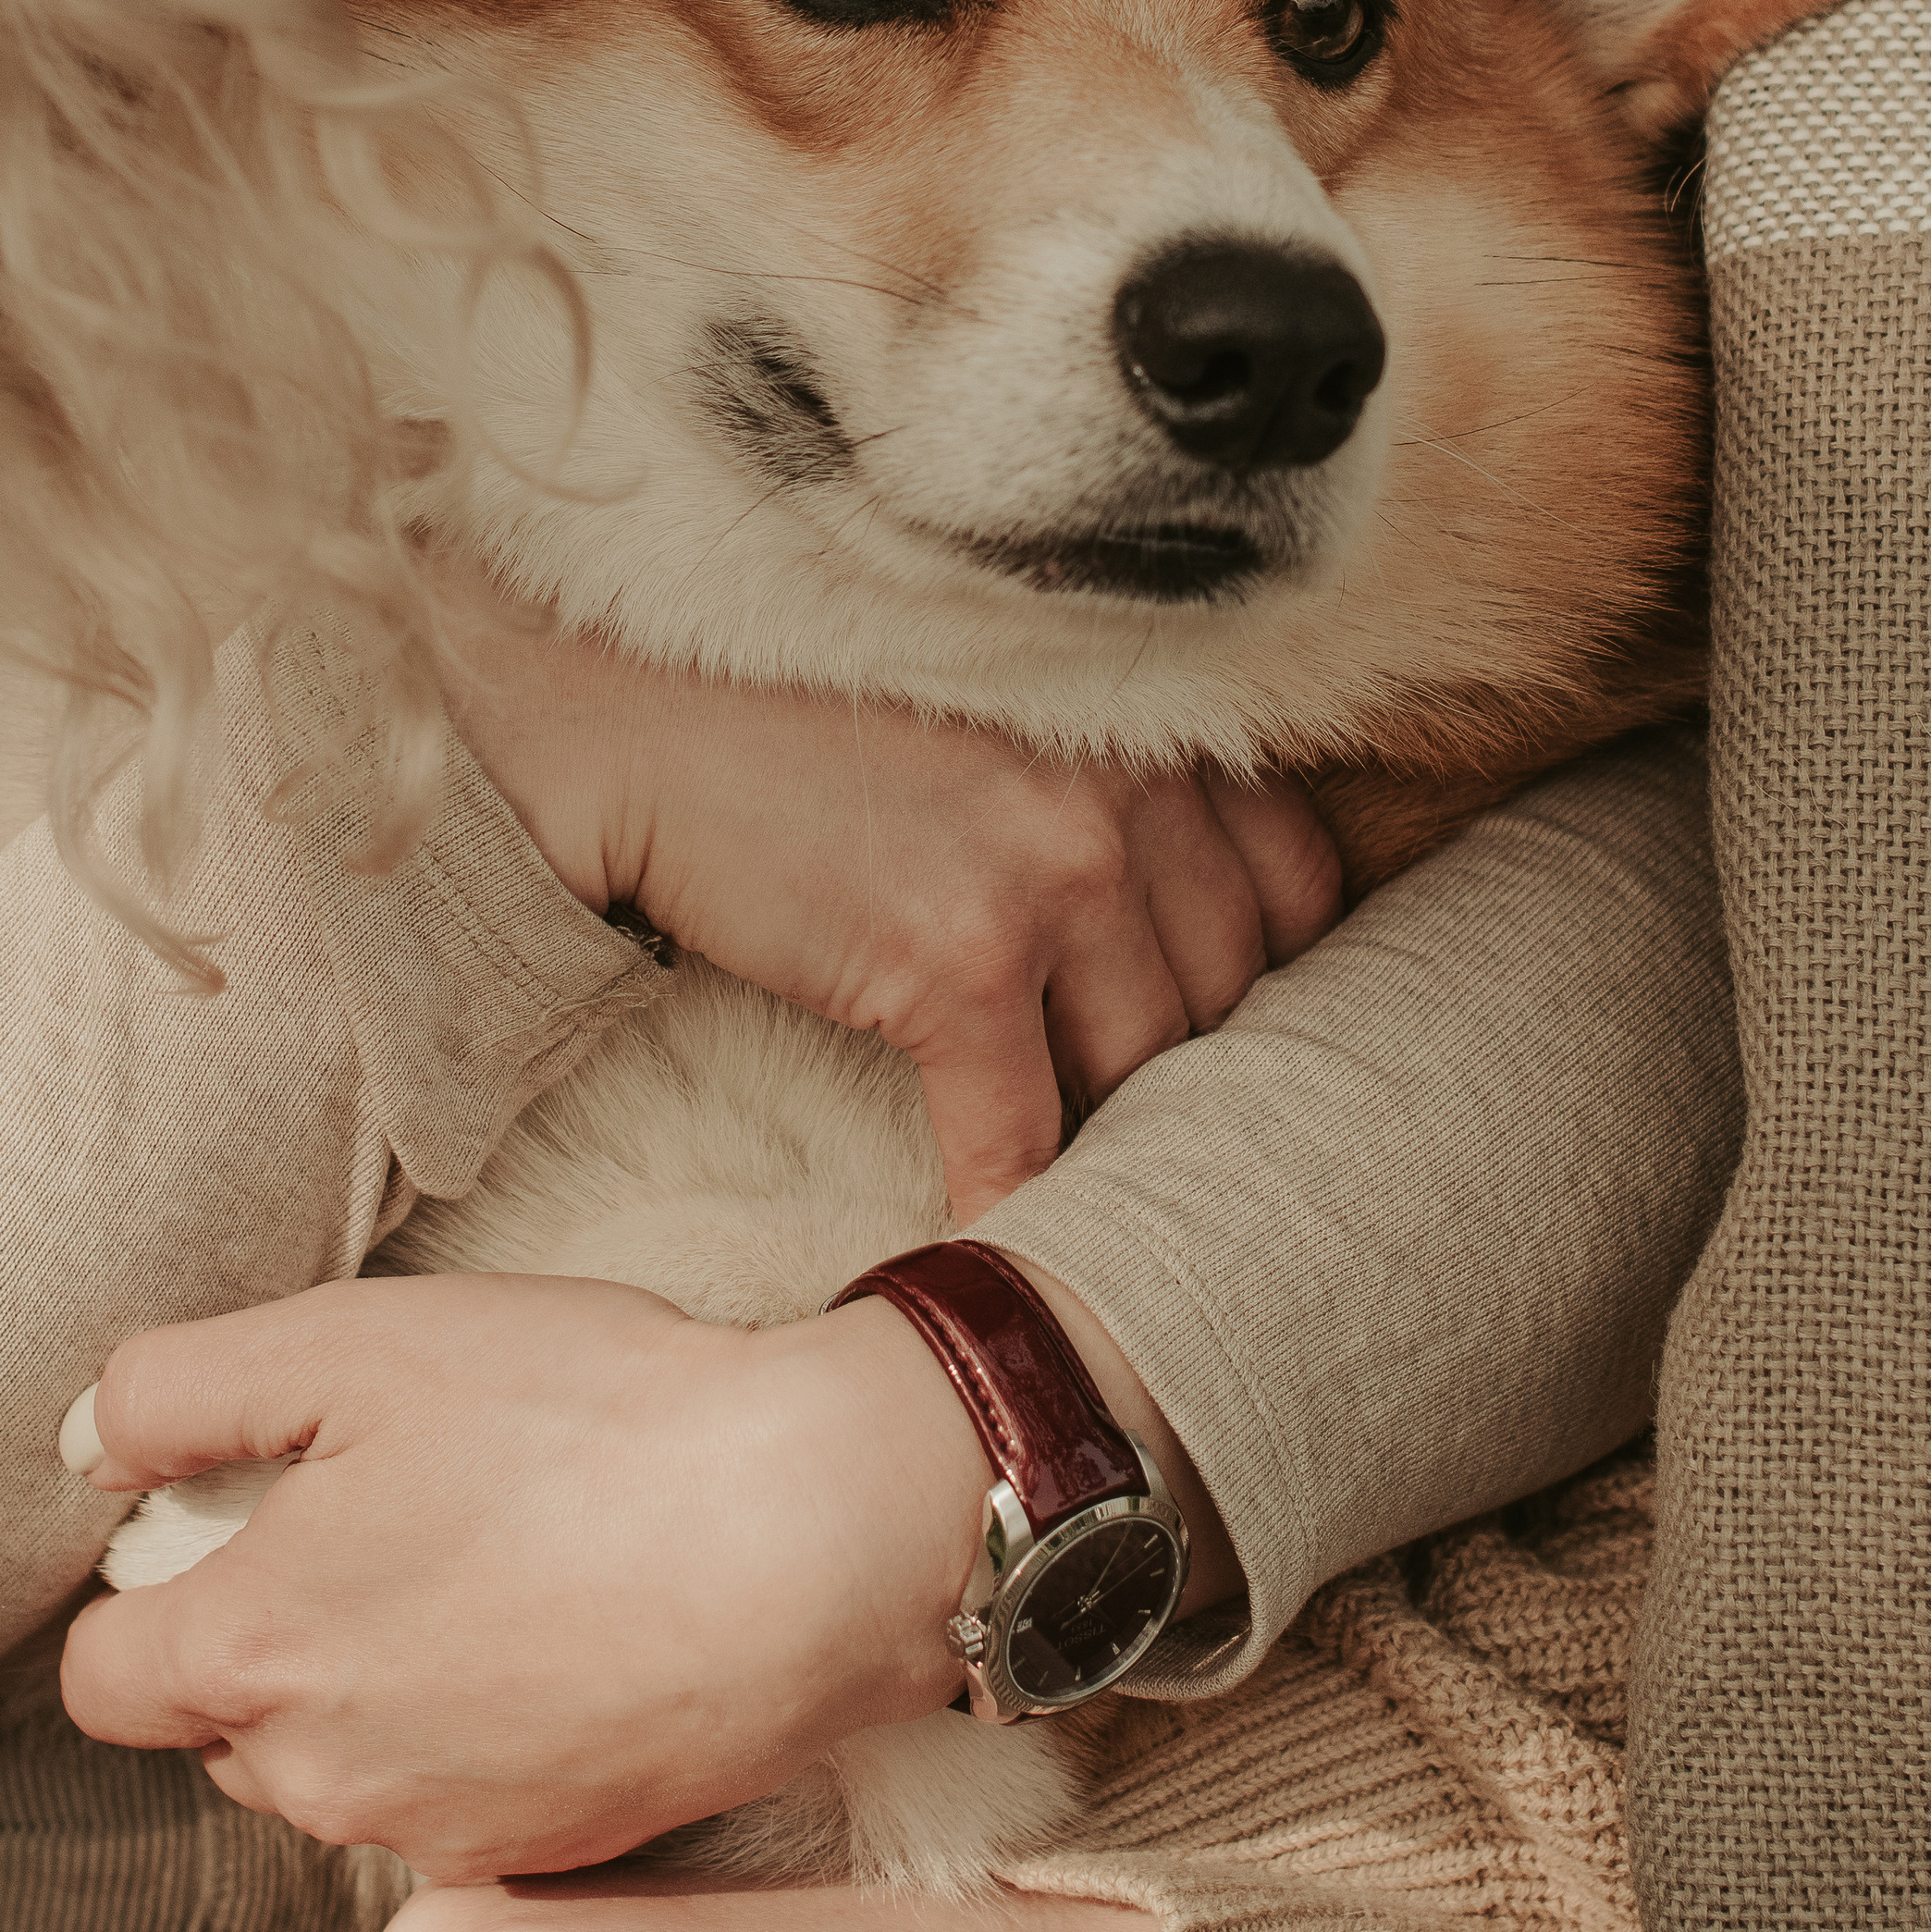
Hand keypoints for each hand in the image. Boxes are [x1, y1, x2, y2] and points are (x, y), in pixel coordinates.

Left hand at [57, 1269, 1239, 1875]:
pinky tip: (564, 1620)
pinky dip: (480, 1724)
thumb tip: (94, 1444)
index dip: (151, 1582)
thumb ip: (179, 1388)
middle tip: (391, 1502)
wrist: (807, 1530)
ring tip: (494, 1552)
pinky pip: (453, 1793)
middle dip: (271, 1626)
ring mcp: (438, 1829)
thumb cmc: (589, 1419)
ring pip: (340, 1763)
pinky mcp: (547, 1849)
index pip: (101, 1677)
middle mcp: (324, 1778)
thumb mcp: (357, 1340)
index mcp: (255, 1652)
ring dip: (375, 1679)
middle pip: (225, 1722)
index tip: (245, 1506)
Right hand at [436, 590, 1339, 1217]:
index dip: (1258, 970)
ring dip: (1104, 1130)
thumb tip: (1174, 927)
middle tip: (1136, 1116)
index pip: (1296, 882)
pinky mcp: (954, 956)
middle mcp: (1133, 783)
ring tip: (1076, 1179)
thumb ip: (1114, 770)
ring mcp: (1054, 868)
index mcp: (1153, 710)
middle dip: (1182, 1061)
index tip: (1214, 1021)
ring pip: (1144, 1069)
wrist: (634, 709)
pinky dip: (1007, 1199)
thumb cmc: (803, 697)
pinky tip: (991, 1236)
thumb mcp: (1003, 695)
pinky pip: (1021, 1133)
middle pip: (1230, 989)